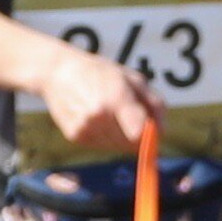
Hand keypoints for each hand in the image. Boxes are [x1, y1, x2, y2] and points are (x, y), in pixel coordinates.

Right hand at [40, 47, 159, 149]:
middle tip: (129, 115)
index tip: (152, 129)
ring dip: (121, 137)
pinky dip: (106, 137)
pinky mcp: (76, 136)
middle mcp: (99, 115)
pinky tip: (97, 119)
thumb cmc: (101, 73)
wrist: (59, 72)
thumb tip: (163, 131)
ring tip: (111, 114)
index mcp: (116, 97)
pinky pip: (102, 146)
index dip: (150, 135)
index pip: (139, 134)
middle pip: (131, 144)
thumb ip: (154, 104)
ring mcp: (85, 128)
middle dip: (137, 135)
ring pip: (117, 147)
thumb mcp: (133, 78)